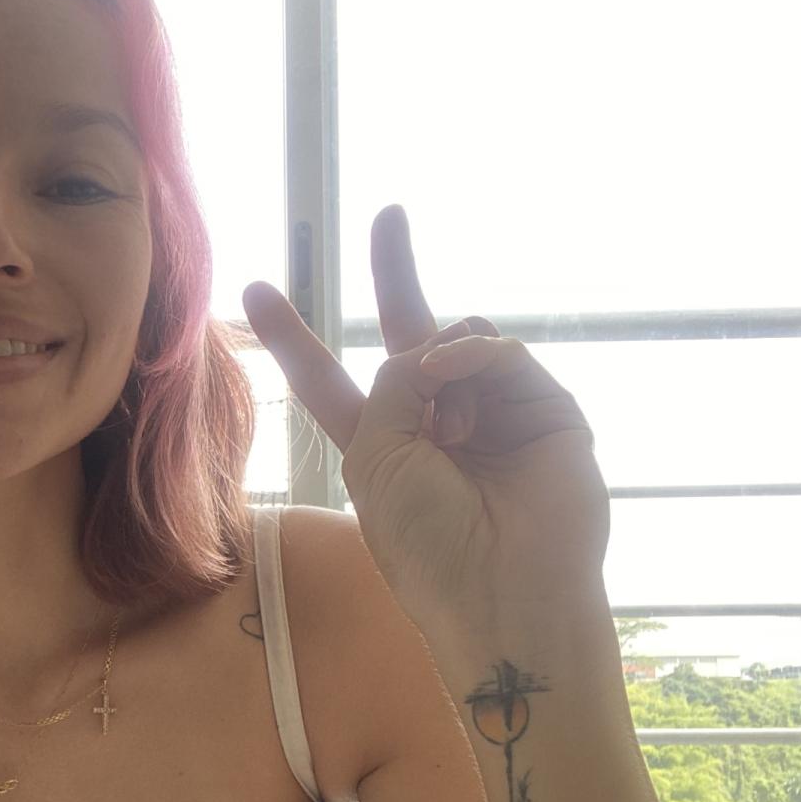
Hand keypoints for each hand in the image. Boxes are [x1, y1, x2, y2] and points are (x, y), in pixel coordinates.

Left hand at [242, 205, 609, 629]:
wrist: (506, 586)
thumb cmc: (426, 539)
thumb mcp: (375, 456)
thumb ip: (392, 385)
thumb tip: (436, 347)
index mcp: (379, 445)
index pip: (328, 382)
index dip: (295, 340)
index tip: (256, 290)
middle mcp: (436, 424)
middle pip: (406, 333)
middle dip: (395, 273)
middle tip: (388, 215)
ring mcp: (493, 414)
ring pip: (456, 336)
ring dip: (438, 362)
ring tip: (446, 427)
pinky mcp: (544, 408)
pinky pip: (499, 350)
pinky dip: (475, 356)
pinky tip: (462, 385)